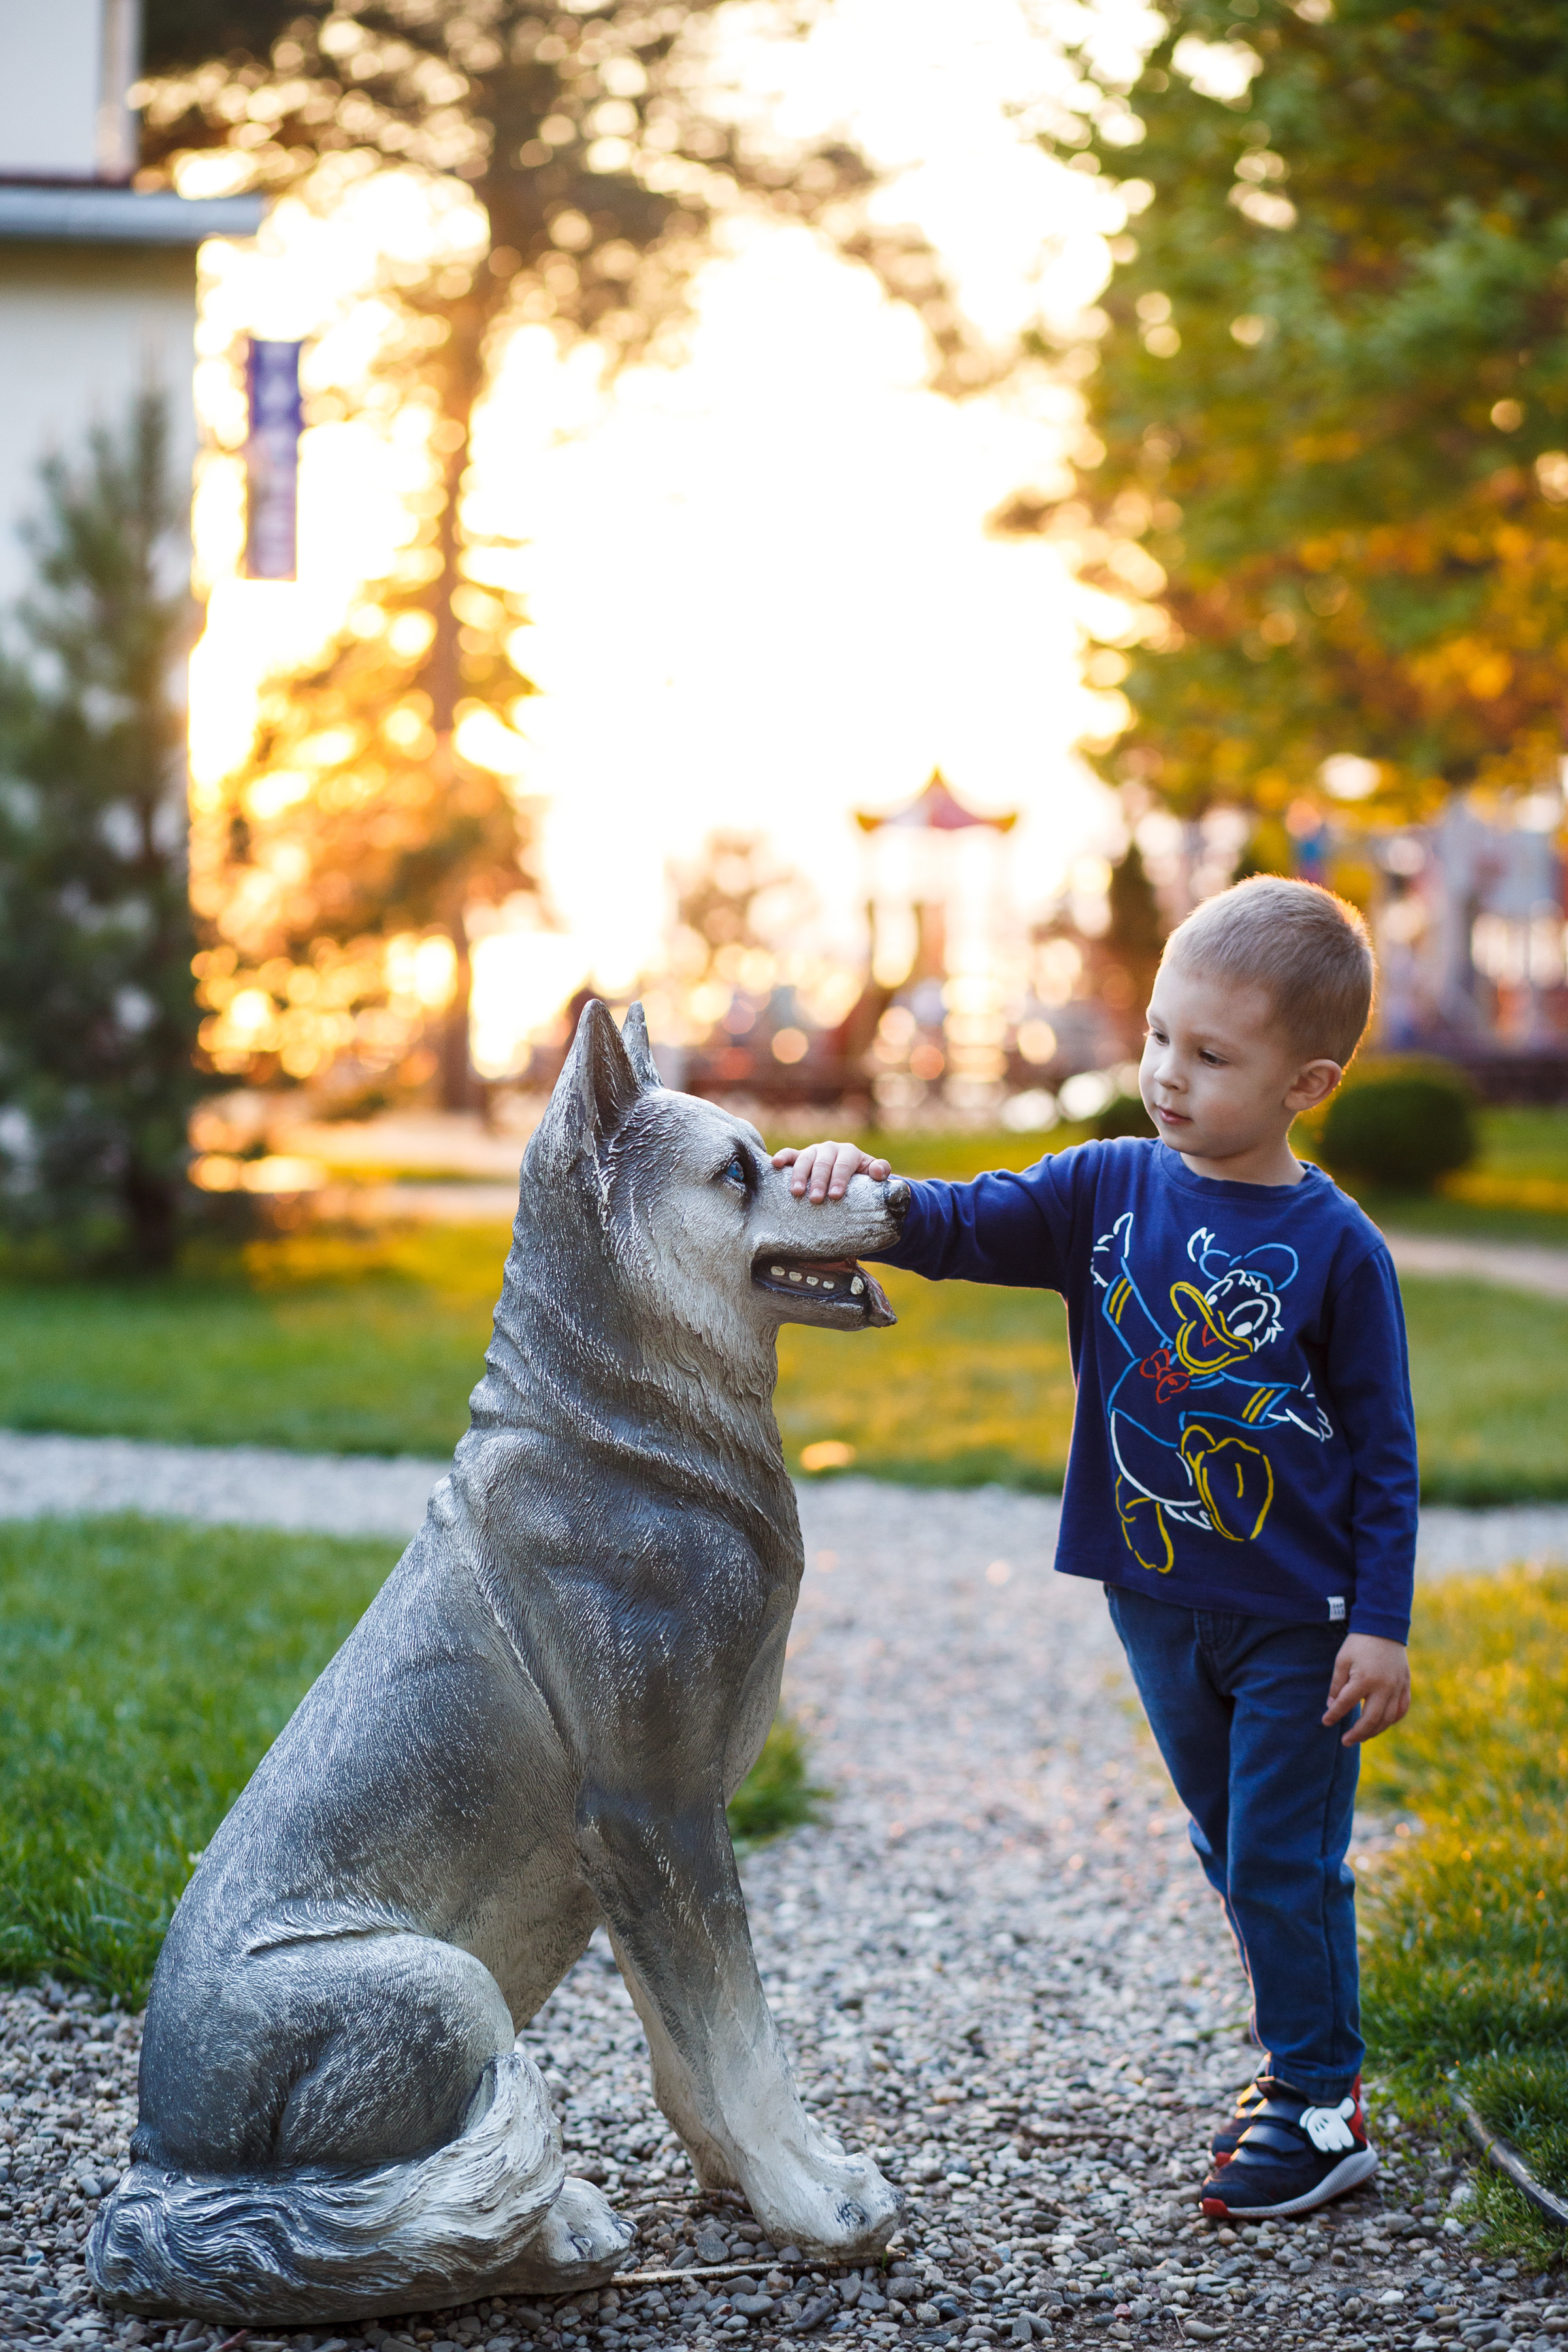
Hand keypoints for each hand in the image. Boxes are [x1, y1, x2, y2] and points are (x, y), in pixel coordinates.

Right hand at [772, 1140, 890, 1202]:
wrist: (849, 1177)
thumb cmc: (862, 1180)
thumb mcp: (874, 1177)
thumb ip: (881, 1172)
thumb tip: (878, 1171)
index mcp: (850, 1153)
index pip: (844, 1165)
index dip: (839, 1179)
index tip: (835, 1196)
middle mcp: (831, 1149)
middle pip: (823, 1163)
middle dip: (819, 1181)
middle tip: (815, 1199)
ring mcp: (814, 1151)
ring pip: (805, 1159)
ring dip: (799, 1175)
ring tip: (796, 1192)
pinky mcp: (800, 1156)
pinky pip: (790, 1153)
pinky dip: (782, 1157)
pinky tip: (775, 1164)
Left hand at [1323, 1633, 1410, 1745]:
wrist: (1384, 1627)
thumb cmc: (1359, 1643)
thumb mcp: (1342, 1660)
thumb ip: (1337, 1685)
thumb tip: (1331, 1705)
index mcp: (1364, 1679)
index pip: (1346, 1704)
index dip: (1334, 1715)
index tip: (1326, 1722)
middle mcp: (1383, 1687)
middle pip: (1370, 1719)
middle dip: (1357, 1733)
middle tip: (1346, 1742)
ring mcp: (1397, 1687)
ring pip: (1387, 1719)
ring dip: (1374, 1731)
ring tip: (1362, 1737)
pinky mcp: (1406, 1685)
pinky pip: (1401, 1710)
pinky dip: (1391, 1720)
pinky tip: (1381, 1725)